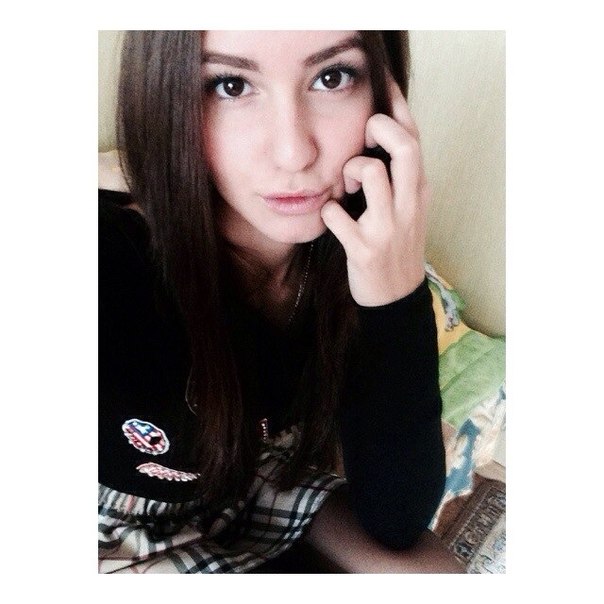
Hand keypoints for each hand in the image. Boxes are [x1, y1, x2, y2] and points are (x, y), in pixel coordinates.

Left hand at [321, 77, 428, 306]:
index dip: (397, 107)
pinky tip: (331, 218)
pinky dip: (327, 212)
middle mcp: (408, 204)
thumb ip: (398, 176)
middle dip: (380, 127)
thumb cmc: (396, 244)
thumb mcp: (407, 208)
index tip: (382, 85)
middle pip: (404, 145)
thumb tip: (377, 135)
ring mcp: (388, 227)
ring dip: (350, 169)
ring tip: (346, 186)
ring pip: (371, 171)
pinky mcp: (364, 249)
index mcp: (418, 190)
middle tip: (364, 133)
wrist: (396, 296)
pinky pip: (335, 214)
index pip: (415, 137)